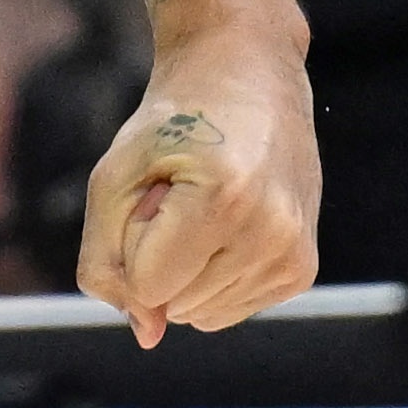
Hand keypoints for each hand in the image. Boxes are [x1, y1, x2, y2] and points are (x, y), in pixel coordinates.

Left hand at [78, 26, 319, 345]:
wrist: (247, 73)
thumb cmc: (170, 121)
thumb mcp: (114, 177)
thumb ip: (105, 261)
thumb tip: (147, 334)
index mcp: (224, 198)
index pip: (147, 285)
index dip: (134, 241)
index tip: (155, 190)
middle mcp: (271, 230)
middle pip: (174, 304)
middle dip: (161, 256)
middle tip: (181, 192)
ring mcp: (293, 252)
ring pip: (201, 314)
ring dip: (188, 268)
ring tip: (206, 204)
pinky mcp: (301, 268)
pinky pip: (230, 309)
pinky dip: (214, 276)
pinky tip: (228, 221)